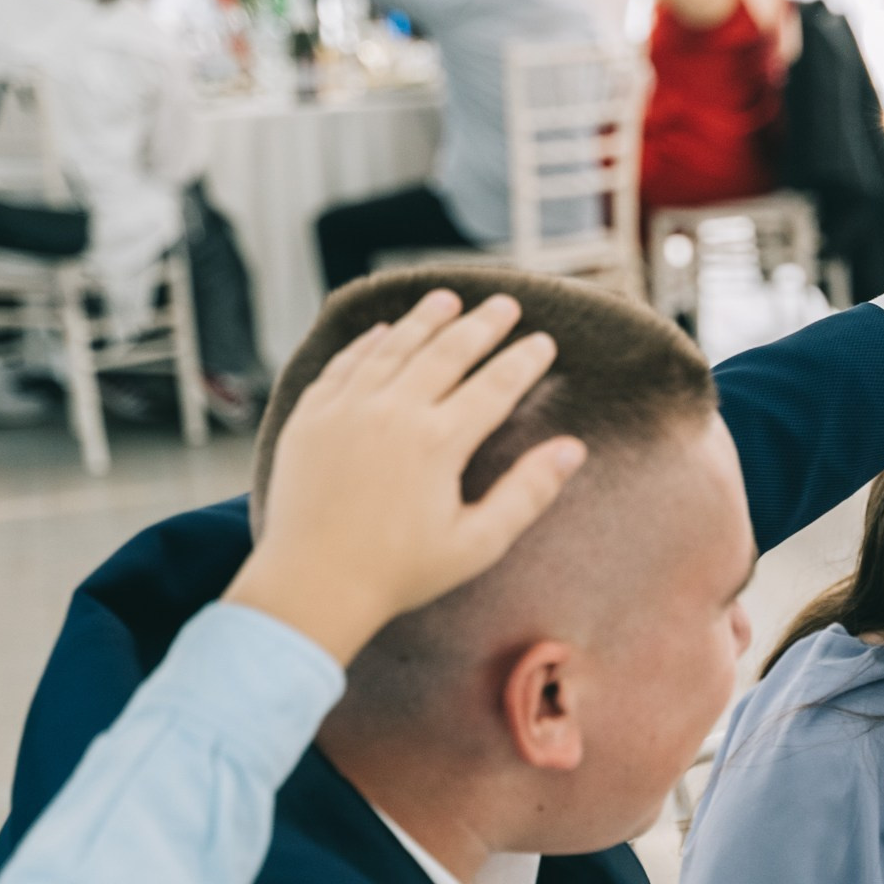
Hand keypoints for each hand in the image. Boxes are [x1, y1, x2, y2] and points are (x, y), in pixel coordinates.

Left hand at [225, 291, 585, 662]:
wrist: (311, 584)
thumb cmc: (400, 572)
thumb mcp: (477, 543)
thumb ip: (527, 492)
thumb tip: (572, 448)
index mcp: (438, 443)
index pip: (494, 386)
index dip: (523, 361)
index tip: (543, 341)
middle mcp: (392, 413)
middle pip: (446, 352)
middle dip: (481, 325)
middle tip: (505, 305)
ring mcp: (346, 409)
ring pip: (393, 347)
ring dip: (424, 319)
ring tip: (447, 299)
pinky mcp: (311, 416)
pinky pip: (345, 364)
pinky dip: (368, 343)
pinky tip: (383, 331)